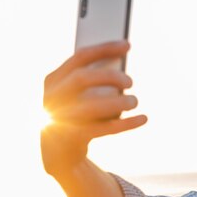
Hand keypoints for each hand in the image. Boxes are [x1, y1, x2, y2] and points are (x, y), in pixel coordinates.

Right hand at [42, 41, 146, 175]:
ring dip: (120, 102)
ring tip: (135, 101)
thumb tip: (122, 68)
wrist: (58, 151)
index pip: (80, 57)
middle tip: (131, 81)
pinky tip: (143, 118)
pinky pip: (105, 128)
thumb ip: (91, 79)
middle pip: (82, 78)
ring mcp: (61, 118)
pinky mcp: (75, 137)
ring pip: (92, 105)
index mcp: (53, 80)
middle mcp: (53, 97)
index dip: (105, 48)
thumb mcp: (74, 94)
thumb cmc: (73, 114)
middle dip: (111, 76)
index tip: (128, 44)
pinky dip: (127, 123)